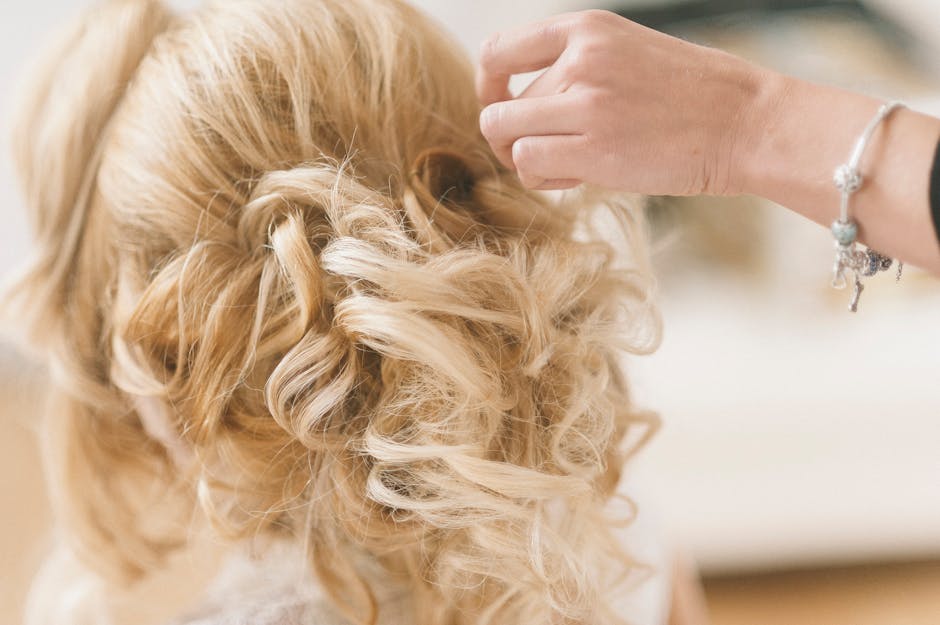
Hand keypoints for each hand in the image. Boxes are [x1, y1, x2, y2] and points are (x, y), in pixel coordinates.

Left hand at [476, 10, 770, 194]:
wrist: (745, 123)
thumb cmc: (688, 96)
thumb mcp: (626, 51)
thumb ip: (572, 67)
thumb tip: (513, 104)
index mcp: (586, 29)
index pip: (498, 52)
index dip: (488, 87)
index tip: (502, 106)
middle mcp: (580, 60)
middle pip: (501, 107)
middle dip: (515, 137)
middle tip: (550, 151)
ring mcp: (587, 104)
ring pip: (507, 137)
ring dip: (525, 160)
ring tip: (566, 164)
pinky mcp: (595, 150)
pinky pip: (529, 164)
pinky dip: (542, 177)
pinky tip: (576, 177)